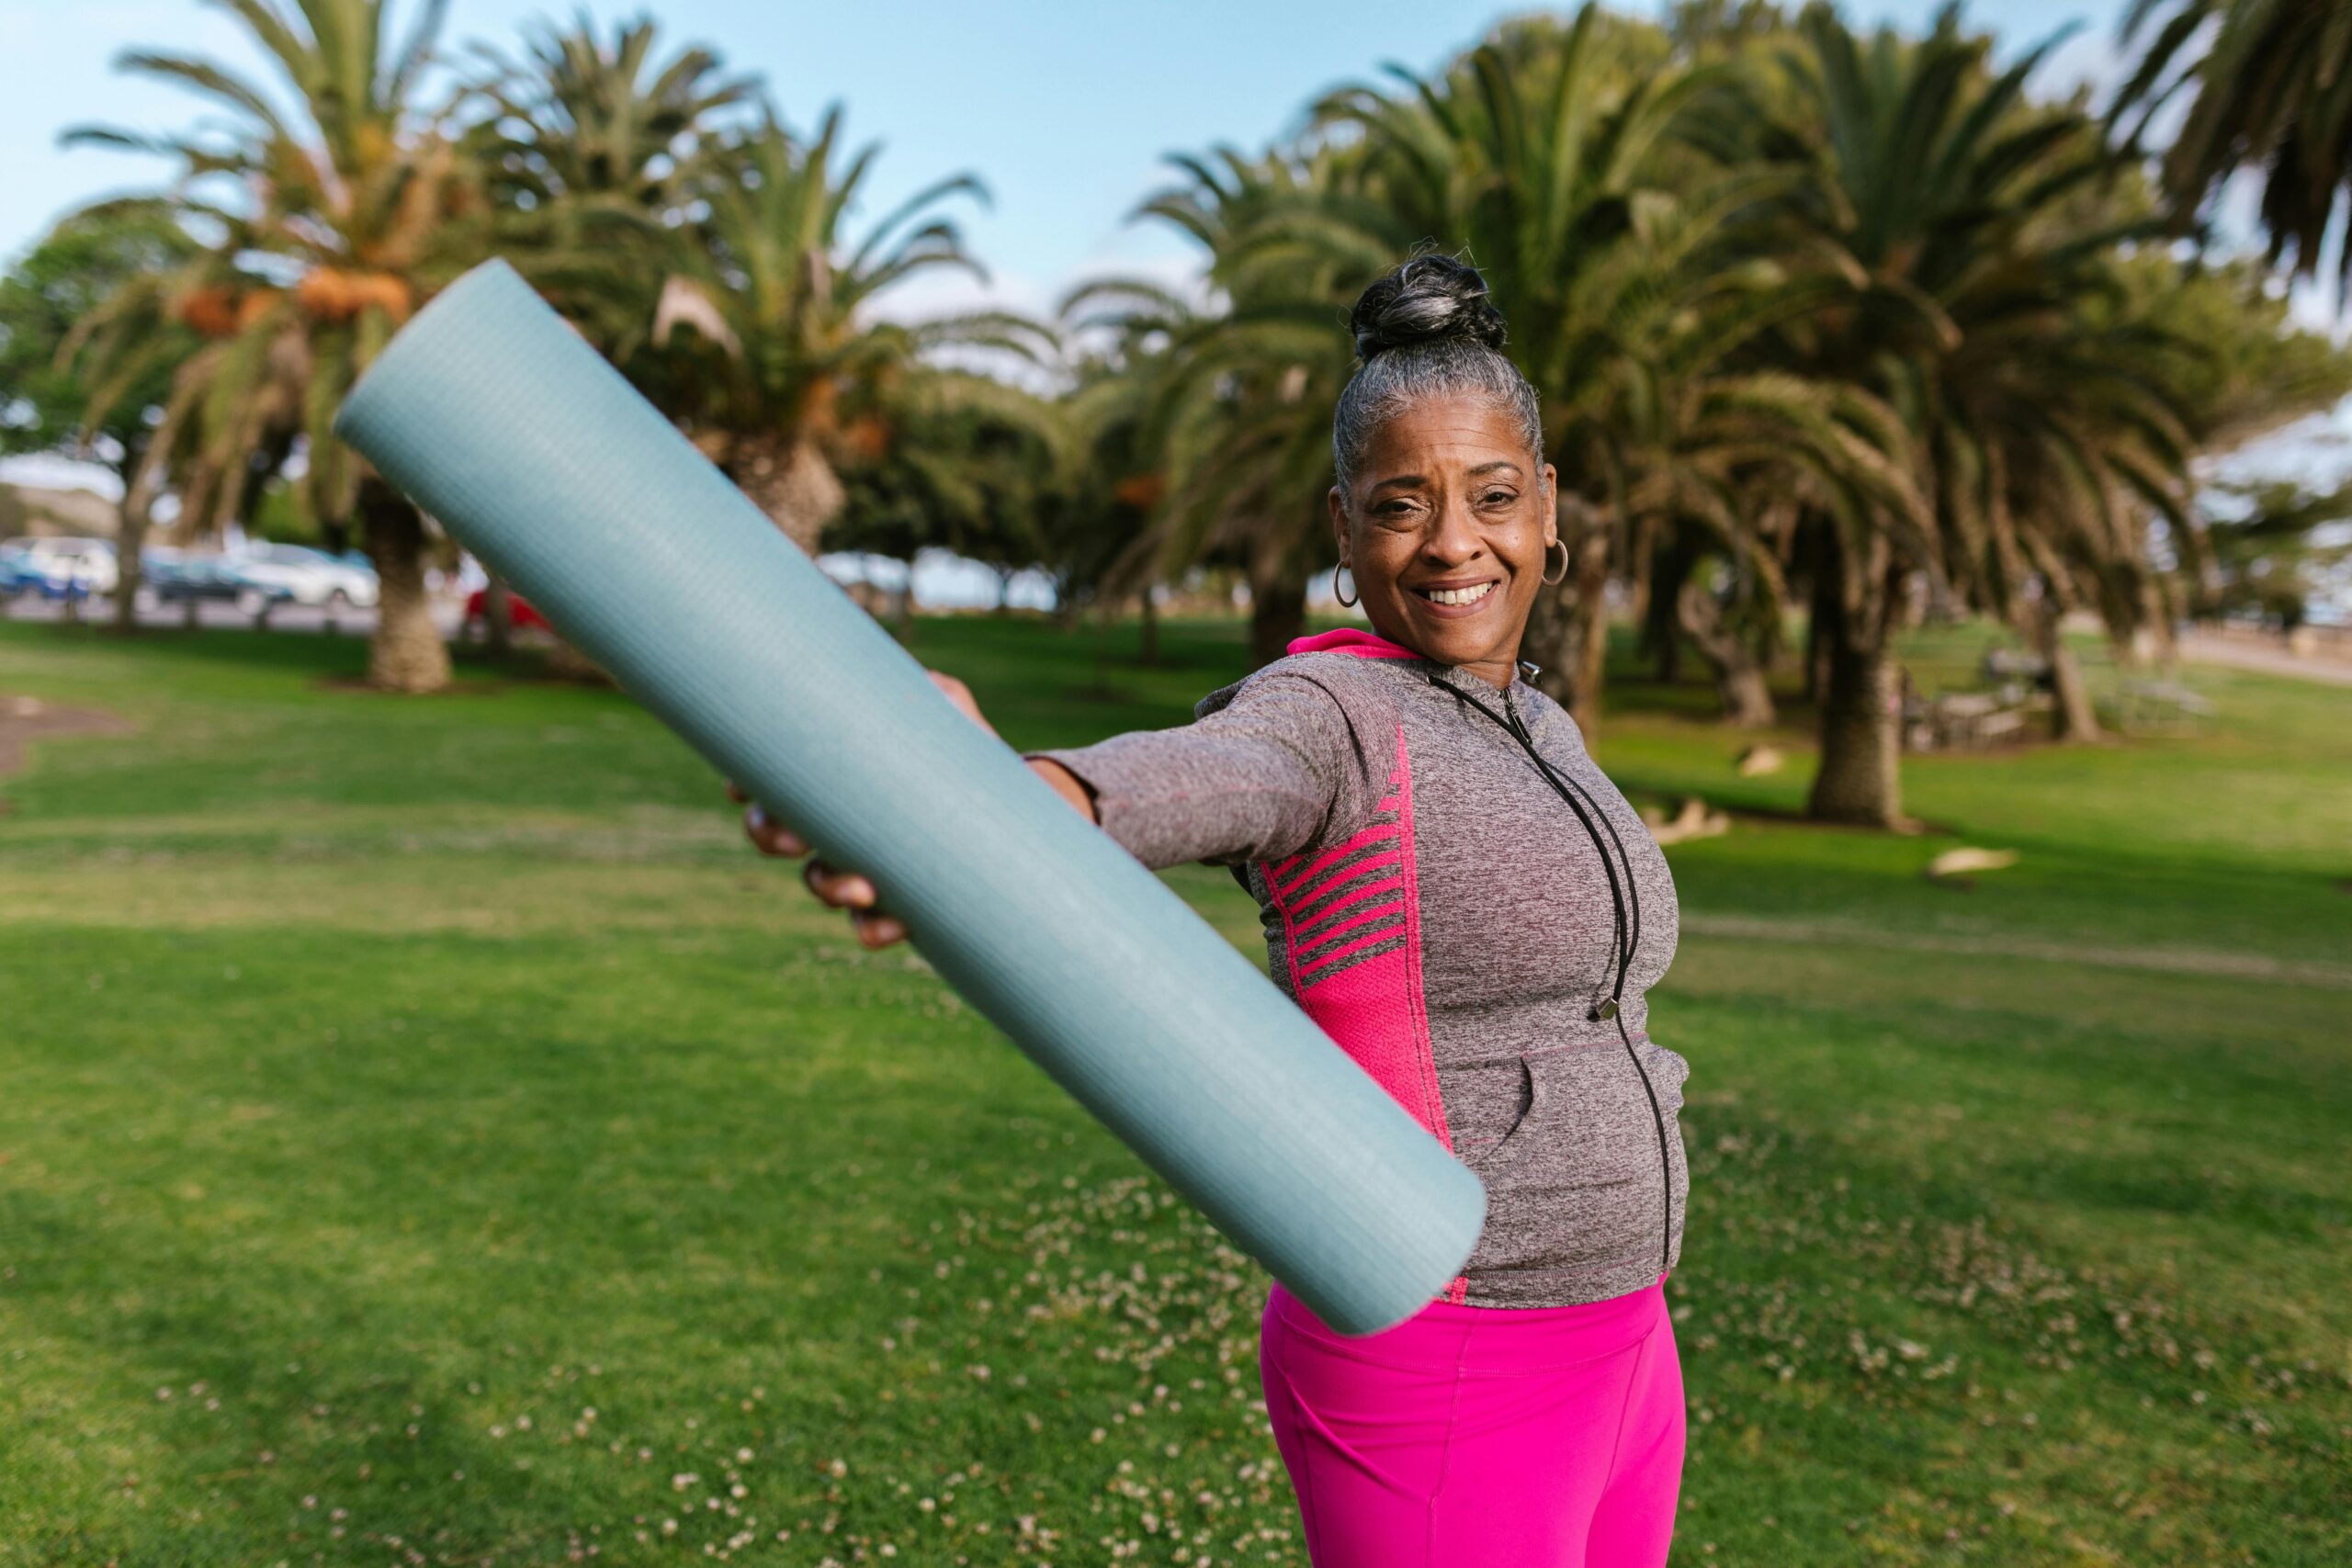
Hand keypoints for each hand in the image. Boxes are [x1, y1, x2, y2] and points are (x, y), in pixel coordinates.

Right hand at [726, 669, 1091, 949]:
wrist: (1016, 805)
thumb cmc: (966, 750)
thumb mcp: (954, 715)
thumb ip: (937, 695)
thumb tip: (925, 688)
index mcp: (834, 771)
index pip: (772, 775)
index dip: (745, 781)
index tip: (742, 785)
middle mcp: (834, 820)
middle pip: (772, 831)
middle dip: (770, 837)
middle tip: (794, 840)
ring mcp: (859, 861)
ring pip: (818, 882)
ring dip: (829, 888)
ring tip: (864, 889)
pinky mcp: (894, 898)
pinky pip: (868, 925)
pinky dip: (874, 929)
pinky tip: (897, 926)